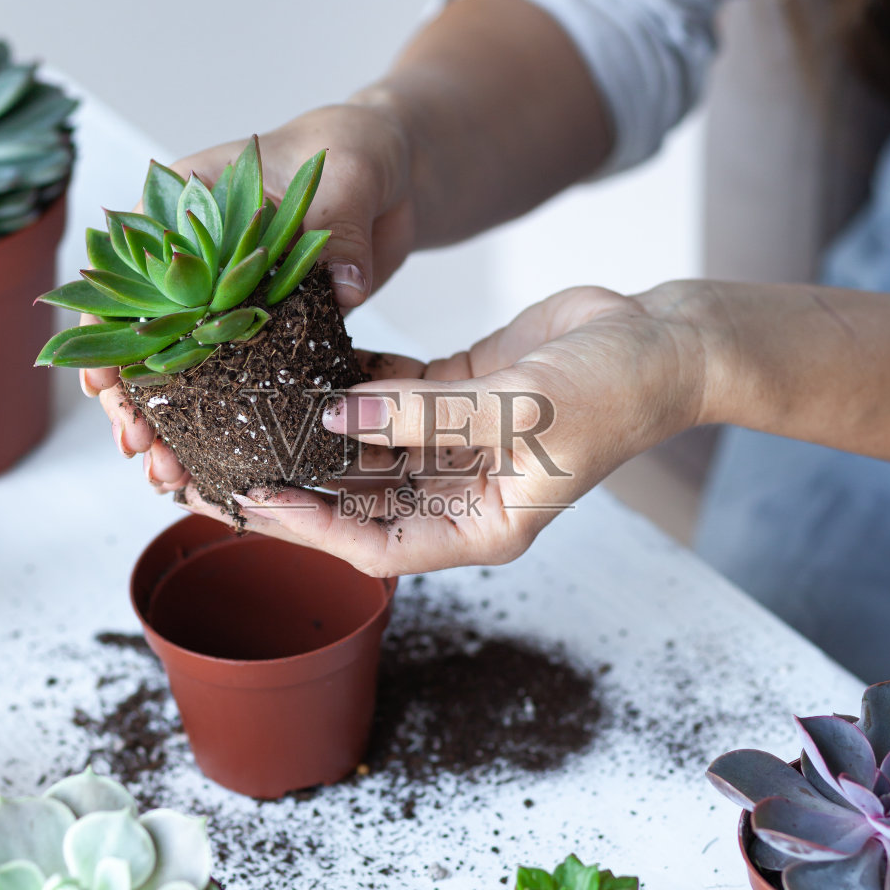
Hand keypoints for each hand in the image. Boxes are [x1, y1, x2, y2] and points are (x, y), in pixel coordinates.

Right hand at [78, 100, 414, 486]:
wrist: (394, 174)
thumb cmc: (353, 150)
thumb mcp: (347, 173)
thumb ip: (339, 223)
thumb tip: (342, 282)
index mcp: (183, 207)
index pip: (124, 272)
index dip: (104, 331)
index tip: (102, 384)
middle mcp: (192, 260)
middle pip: (143, 336)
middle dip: (134, 400)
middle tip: (140, 451)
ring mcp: (224, 302)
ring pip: (182, 372)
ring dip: (173, 427)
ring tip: (169, 478)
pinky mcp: (264, 335)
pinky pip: (237, 386)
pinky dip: (226, 427)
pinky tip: (214, 470)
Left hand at [181, 283, 708, 573]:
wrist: (665, 343)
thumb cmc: (616, 392)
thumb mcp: (520, 409)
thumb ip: (426, 413)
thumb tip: (338, 412)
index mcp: (482, 526)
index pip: (377, 546)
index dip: (313, 530)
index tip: (256, 502)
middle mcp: (462, 492)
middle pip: (359, 500)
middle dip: (295, 483)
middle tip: (223, 464)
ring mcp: (459, 445)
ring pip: (368, 446)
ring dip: (315, 429)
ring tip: (250, 410)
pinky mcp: (460, 397)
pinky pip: (391, 395)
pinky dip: (352, 380)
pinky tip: (305, 358)